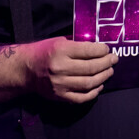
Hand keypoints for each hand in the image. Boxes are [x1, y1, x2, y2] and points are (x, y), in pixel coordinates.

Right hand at [0, 36, 116, 107]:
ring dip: (103, 77)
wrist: (25, 69)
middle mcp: (60, 68)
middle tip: (113, 60)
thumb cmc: (43, 52)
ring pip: (89, 83)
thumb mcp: (58, 41)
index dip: (102, 50)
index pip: (89, 51)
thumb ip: (77, 44)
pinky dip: (93, 92)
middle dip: (107, 63)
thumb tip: (99, 47)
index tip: (107, 49)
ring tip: (109, 71)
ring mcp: (60, 84)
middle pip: (92, 67)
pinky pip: (81, 97)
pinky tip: (99, 86)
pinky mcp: (60, 96)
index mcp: (60, 51)